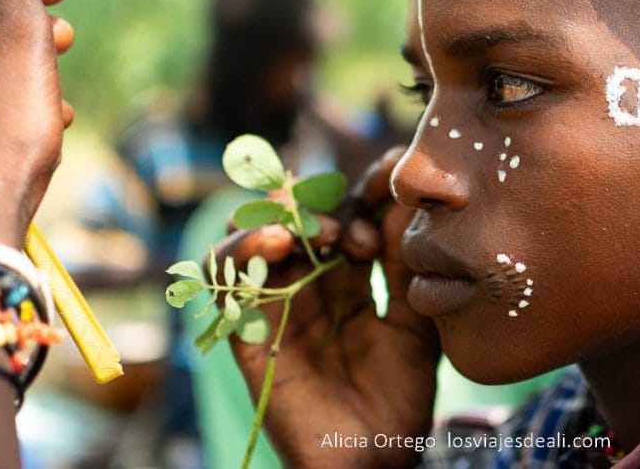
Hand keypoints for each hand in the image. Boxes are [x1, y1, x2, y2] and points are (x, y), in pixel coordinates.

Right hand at [222, 147, 440, 468]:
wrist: (374, 460)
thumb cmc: (399, 398)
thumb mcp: (415, 322)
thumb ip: (406, 266)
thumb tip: (409, 204)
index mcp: (350, 283)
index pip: (345, 219)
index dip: (362, 199)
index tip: (389, 196)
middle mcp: (309, 288)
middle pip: (298, 221)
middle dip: (324, 210)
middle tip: (354, 231)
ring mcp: (276, 308)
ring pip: (252, 239)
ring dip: (279, 219)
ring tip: (313, 230)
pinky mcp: (247, 334)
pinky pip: (225, 284)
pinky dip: (239, 249)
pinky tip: (276, 240)